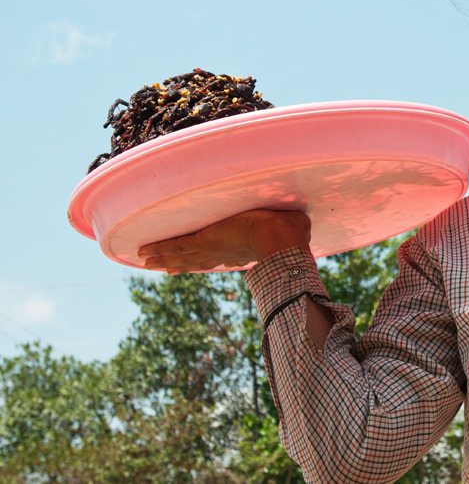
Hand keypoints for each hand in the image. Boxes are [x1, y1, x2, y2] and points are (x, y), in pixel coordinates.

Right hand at [137, 210, 311, 274]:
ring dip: (162, 258)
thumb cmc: (292, 233)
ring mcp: (212, 249)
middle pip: (196, 260)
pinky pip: (176, 245)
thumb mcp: (293, 228)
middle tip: (164, 268)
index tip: (202, 263)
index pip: (222, 257)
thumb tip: (304, 222)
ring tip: (145, 262)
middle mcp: (225, 253)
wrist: (281, 240)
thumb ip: (294, 226)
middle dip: (179, 263)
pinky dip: (159, 248)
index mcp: (244, 251)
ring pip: (181, 254)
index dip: (210, 260)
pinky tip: (142, 251)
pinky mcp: (204, 241)